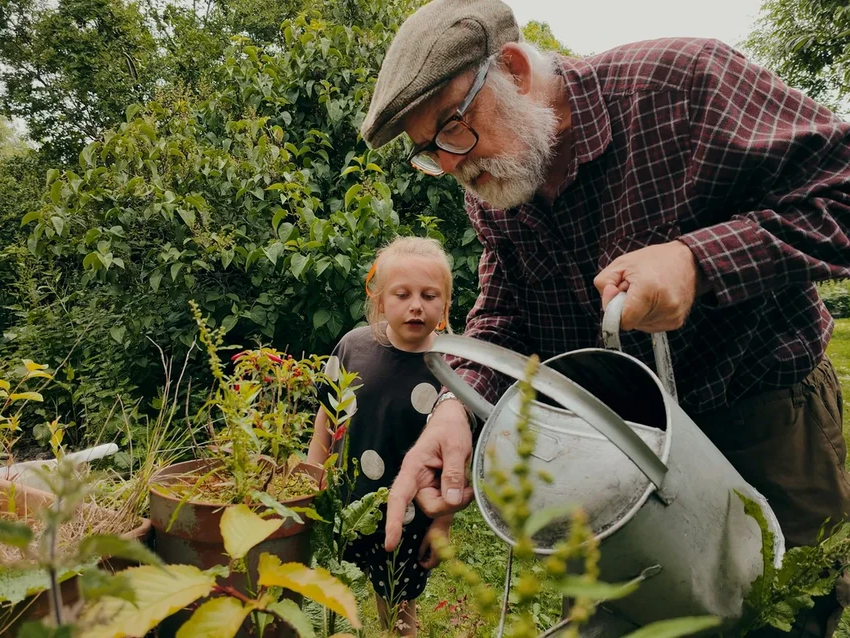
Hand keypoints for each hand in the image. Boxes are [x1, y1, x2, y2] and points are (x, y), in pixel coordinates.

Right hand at [385, 400, 473, 550]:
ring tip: (469, 489)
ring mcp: (427, 489)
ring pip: (439, 511)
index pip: (399, 496)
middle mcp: (417, 481)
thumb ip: (453, 473)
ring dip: (456, 506)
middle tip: (469, 488)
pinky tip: (434, 557)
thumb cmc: (450, 429)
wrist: (452, 420)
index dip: (395, 520)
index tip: (390, 544)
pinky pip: (441, 514)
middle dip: (451, 503)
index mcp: (414, 467)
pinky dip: (443, 529)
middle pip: (429, 507)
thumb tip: (452, 501)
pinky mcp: (439, 493)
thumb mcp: (456, 446)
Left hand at [418, 516, 451, 569]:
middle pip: (435, 564)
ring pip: (437, 559)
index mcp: (437, 554)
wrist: (443, 522)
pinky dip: (434, 554)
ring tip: (424, 553)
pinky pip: (440, 554)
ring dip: (430, 559)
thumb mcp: (425, 541)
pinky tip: (429, 549)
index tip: (418, 561)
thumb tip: (418, 558)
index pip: (430, 565)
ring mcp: (445, 550)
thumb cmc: (433, 531)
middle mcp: (443, 554)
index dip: (424, 565)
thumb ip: (422, 550)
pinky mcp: (446, 546)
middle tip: (420, 558)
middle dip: (427, 562)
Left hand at [593, 240, 708, 331]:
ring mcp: (672, 316)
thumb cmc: (654, 260)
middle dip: (626, 307)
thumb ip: (604, 284)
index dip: (614, 309)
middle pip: (629, 322)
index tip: (618, 294)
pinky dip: (647, 314)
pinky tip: (655, 299)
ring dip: (637, 311)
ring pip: (639, 325)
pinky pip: (650, 325)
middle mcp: (664, 306)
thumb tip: (608, 304)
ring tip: (647, 292)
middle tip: (635, 288)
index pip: (623, 320)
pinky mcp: (676, 322)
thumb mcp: (621, 263)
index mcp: (648, 290)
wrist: (688, 261)